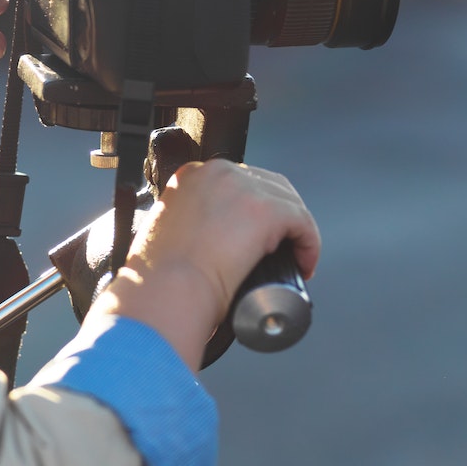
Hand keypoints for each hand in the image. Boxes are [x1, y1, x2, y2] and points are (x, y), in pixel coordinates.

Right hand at [87, 160, 319, 372]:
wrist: (164, 293)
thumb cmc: (158, 281)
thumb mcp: (164, 236)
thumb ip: (182, 227)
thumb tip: (203, 245)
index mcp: (190, 176)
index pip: (237, 183)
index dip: (253, 210)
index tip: (256, 238)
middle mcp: (217, 172)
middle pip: (267, 185)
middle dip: (280, 217)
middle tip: (280, 251)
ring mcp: (242, 188)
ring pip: (288, 202)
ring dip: (296, 231)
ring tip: (294, 261)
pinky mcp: (265, 210)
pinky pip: (302, 222)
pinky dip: (308, 244)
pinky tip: (304, 265)